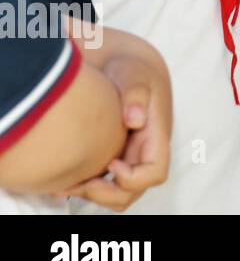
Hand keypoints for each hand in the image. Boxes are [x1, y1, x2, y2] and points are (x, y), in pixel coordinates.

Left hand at [60, 35, 171, 210]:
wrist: (121, 64)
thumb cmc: (130, 69)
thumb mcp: (134, 74)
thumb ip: (135, 93)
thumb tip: (135, 119)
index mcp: (155, 135)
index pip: (155, 172)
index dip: (134, 178)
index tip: (112, 163)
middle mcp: (144, 151)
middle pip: (134, 191)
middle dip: (108, 194)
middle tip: (82, 183)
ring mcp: (128, 156)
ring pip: (118, 194)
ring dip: (94, 196)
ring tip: (67, 185)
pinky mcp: (111, 156)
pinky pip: (102, 184)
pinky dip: (83, 188)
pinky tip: (62, 180)